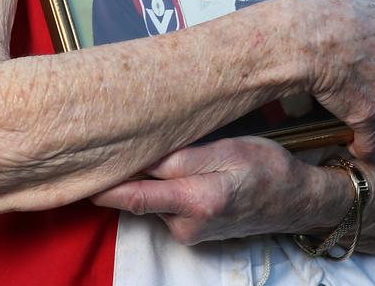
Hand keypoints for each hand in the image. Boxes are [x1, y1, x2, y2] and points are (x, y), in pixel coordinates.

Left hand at [92, 137, 350, 244]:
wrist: (296, 201)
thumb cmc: (267, 167)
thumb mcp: (230, 150)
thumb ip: (184, 157)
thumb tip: (142, 154)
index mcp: (197, 200)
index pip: (135, 194)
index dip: (104, 183)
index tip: (78, 168)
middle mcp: (186, 224)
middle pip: (136, 196)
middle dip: (115, 173)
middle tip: (93, 143)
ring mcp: (188, 231)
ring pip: (150, 197)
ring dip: (140, 175)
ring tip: (132, 141)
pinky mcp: (191, 230)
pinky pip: (163, 203)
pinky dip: (156, 185)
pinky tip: (160, 163)